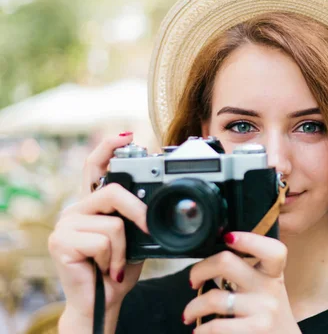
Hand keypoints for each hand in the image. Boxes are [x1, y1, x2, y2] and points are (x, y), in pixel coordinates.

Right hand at [48, 133, 148, 324]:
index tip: (128, 135)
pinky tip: (105, 269)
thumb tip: (156, 203)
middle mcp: (77, 209)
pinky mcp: (61, 241)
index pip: (96, 167)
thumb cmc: (118, 268)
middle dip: (138, 211)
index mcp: (94, 205)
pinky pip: (104, 241)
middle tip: (145, 229)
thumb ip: (136, 217)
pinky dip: (114, 258)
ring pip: (113, 222)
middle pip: (112, 191)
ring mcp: (66, 224)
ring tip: (115, 263)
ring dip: (123, 249)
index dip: (109, 147)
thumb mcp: (134, 237)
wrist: (103, 301)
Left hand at [184, 232, 300, 333]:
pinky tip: (200, 331)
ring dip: (192, 308)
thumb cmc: (266, 313)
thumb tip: (212, 259)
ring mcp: (263, 311)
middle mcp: (269, 288)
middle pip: (226, 262)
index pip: (271, 249)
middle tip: (193, 280)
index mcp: (272, 273)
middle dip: (199, 270)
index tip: (228, 237)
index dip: (249, 239)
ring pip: (213, 298)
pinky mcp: (254, 331)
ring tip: (189, 314)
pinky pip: (215, 326)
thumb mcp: (266, 288)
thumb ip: (248, 271)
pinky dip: (201, 330)